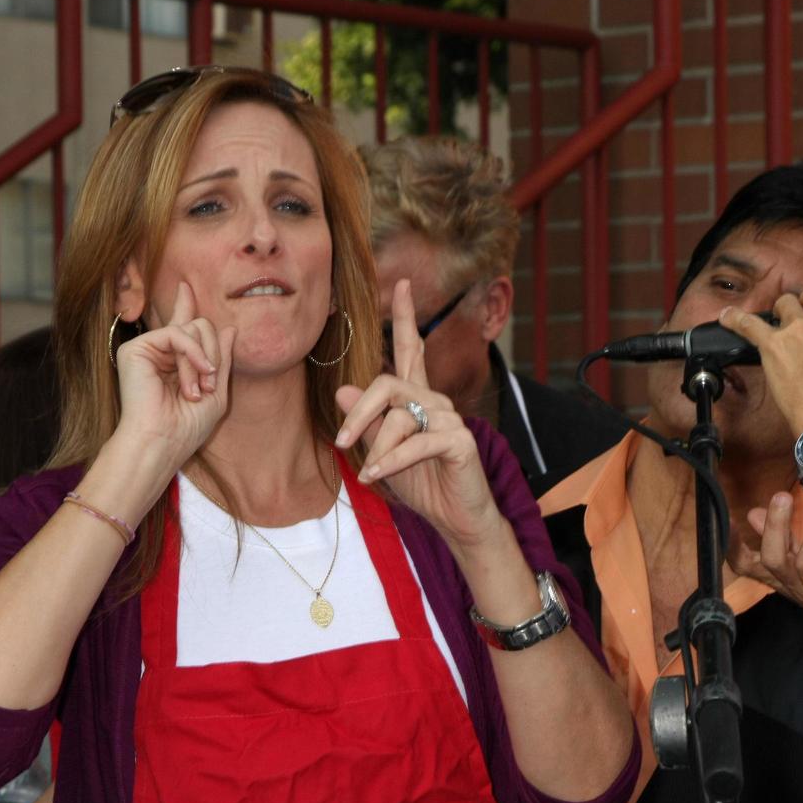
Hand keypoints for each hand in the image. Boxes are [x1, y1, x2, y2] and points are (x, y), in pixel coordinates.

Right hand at [111, 281, 235, 469]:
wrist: (162, 442)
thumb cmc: (187, 427)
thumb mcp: (217, 392)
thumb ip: (221, 359)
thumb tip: (229, 328)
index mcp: (175, 362)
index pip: (184, 327)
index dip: (185, 305)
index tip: (186, 287)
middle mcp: (159, 351)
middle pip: (200, 326)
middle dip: (213, 354)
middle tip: (210, 385)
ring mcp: (146, 348)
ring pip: (191, 329)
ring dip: (203, 360)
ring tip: (199, 389)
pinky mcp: (135, 348)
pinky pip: (177, 333)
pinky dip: (193, 352)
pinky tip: (198, 373)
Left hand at [335, 279, 502, 548]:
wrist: (457, 518)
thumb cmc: (423, 484)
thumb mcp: (384, 453)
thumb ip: (368, 422)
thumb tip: (343, 388)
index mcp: (418, 398)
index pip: (411, 350)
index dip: (406, 317)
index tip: (402, 284)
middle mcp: (436, 401)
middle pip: (389, 383)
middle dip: (360, 411)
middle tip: (342, 440)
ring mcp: (450, 419)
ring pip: (399, 416)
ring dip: (377, 448)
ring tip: (370, 472)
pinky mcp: (459, 441)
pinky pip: (416, 443)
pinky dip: (392, 460)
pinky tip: (378, 474)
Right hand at [732, 491, 802, 612]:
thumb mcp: (794, 555)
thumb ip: (778, 534)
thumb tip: (754, 513)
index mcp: (773, 574)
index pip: (744, 563)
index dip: (733, 545)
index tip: (727, 520)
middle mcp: (788, 583)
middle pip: (772, 560)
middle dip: (775, 526)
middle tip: (782, 496)